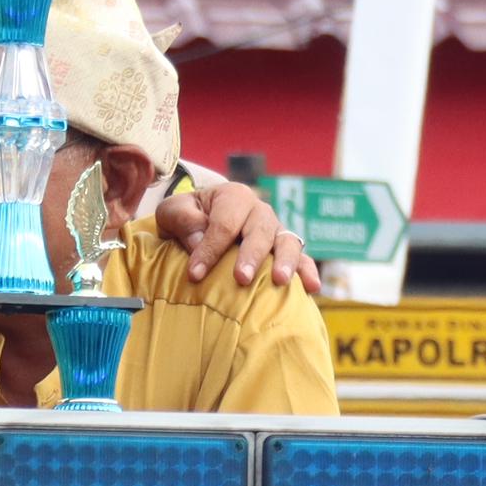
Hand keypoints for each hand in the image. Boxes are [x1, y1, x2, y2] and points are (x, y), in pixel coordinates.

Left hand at [154, 178, 319, 293]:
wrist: (201, 220)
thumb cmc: (186, 217)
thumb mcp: (173, 212)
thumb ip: (183, 220)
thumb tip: (200, 241)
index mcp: (233, 196)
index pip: (224, 222)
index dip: (210, 248)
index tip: (195, 274)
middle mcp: (259, 211)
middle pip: (259, 230)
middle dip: (251, 255)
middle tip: (241, 278)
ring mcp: (275, 231)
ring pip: (287, 242)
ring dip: (285, 261)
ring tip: (280, 281)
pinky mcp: (285, 250)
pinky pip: (302, 259)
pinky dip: (308, 272)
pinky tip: (312, 288)